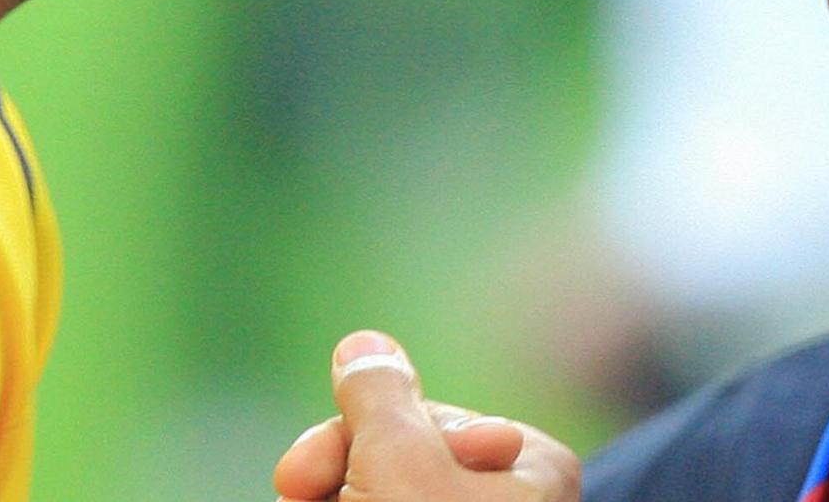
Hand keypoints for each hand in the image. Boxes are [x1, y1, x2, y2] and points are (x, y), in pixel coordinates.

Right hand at [272, 331, 580, 501]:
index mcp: (532, 466)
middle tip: (297, 491)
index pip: (422, 418)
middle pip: (398, 459)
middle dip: (339, 472)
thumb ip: (379, 396)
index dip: (351, 438)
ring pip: (380, 490)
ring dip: (336, 496)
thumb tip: (366, 343)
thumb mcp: (399, 463)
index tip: (299, 476)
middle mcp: (511, 500)